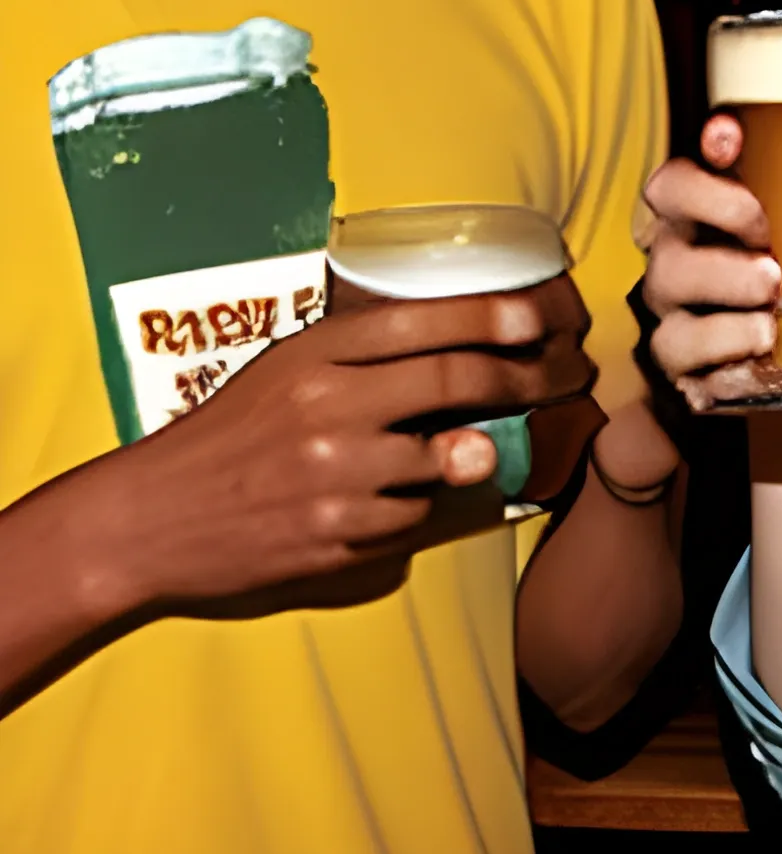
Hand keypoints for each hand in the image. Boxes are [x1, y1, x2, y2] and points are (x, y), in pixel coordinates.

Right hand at [83, 284, 595, 617]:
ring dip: (466, 454)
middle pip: (457, 381)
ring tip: (463, 450)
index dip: (493, 318)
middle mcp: (329, 408)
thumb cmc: (230, 433)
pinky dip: (416, 508)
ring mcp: (336, 476)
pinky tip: (385, 500)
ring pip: (447, 457)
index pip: (424, 323)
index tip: (537, 319)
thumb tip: (465, 352)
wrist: (148, 517)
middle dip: (523, 378)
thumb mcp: (286, 370)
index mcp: (314, 355)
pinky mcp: (337, 536)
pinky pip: (414, 517)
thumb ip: (368, 358)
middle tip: (561, 378)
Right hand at [643, 115, 781, 413]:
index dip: (703, 149)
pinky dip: (724, 353)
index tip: (730, 137)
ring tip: (772, 310)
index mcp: (713, 209)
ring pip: (669, 283)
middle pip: (667, 214)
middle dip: (715, 214)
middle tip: (769, 242)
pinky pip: (681, 353)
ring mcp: (676, 305)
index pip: (686, 166)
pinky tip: (760, 355)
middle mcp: (683, 248)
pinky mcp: (681, 361)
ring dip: (724, 289)